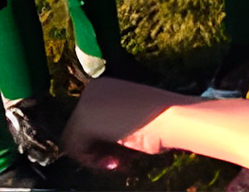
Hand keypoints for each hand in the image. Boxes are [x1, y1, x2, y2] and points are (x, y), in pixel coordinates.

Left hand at [62, 77, 189, 168]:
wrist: (173, 117)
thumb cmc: (163, 121)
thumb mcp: (133, 122)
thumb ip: (113, 129)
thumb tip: (99, 149)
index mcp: (104, 86)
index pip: (90, 121)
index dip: (104, 141)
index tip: (122, 153)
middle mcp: (92, 89)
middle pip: (80, 131)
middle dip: (100, 150)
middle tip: (120, 161)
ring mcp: (86, 102)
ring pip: (75, 141)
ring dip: (97, 158)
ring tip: (119, 163)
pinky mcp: (84, 119)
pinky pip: (75, 149)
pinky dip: (93, 162)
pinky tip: (116, 162)